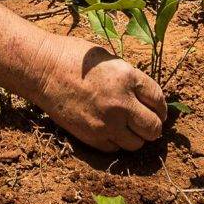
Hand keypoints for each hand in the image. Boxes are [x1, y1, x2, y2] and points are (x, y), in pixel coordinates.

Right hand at [31, 35, 166, 151]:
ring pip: (136, 143)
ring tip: (127, 126)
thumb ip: (127, 77)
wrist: (42, 69)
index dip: (161, 106)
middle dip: (153, 125)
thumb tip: (142, 94)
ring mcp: (106, 122)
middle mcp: (121, 102)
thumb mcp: (107, 58)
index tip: (157, 109)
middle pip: (153, 128)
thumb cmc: (72, 56)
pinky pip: (114, 148)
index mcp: (127, 77)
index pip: (159, 99)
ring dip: (135, 136)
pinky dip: (115, 141)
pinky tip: (108, 128)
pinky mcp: (91, 136)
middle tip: (146, 121)